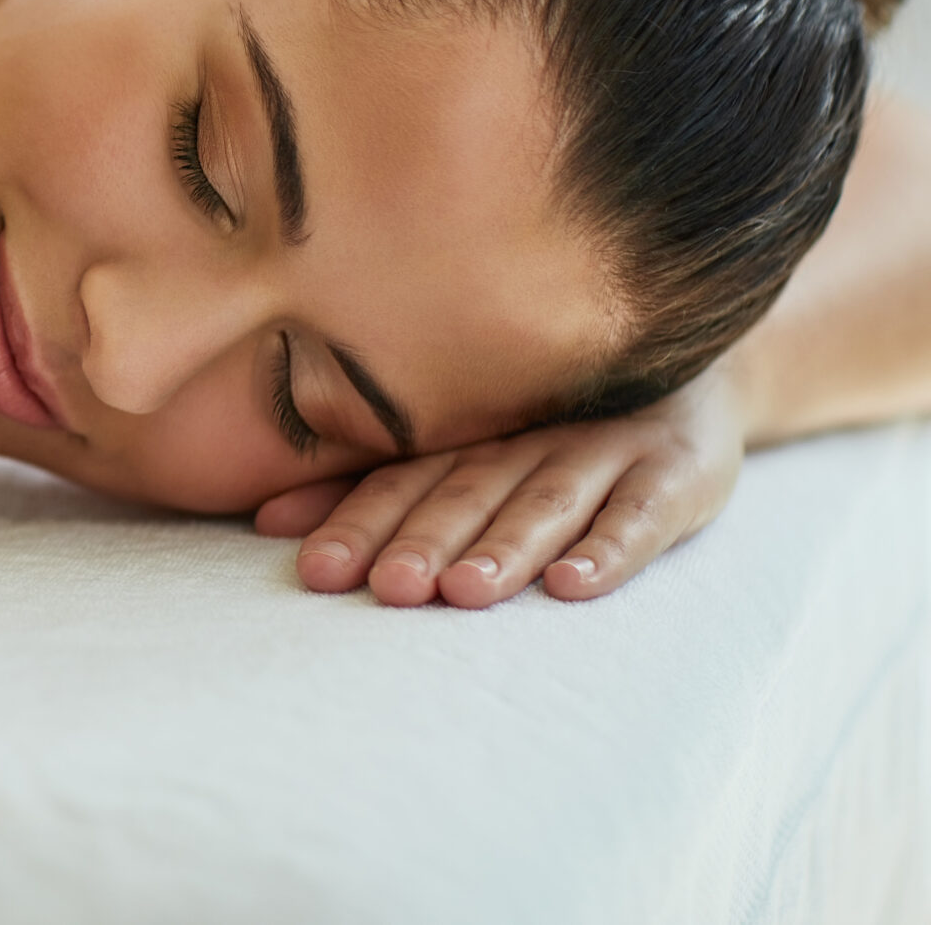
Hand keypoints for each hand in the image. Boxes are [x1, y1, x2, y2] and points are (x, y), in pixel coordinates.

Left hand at [254, 357, 748, 607]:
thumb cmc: (549, 422)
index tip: (313, 568)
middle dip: (423, 538)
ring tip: (465, 591)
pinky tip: (575, 585)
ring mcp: (606, 447)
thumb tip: (265, 523)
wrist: (693, 367)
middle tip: (387, 587)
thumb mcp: (466, 444)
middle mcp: (528, 431)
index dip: (357, 519)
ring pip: (545, 499)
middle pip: (467, 488)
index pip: (402, 477)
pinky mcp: (678, 469)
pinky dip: (612, 547)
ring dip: (505, 546)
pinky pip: (643, 511)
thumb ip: (373, 484)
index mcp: (468, 428)